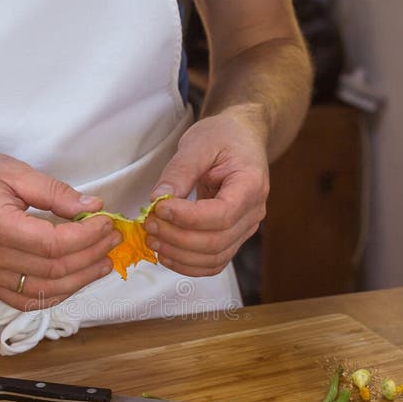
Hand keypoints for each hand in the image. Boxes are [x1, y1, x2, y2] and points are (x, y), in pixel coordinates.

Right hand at [0, 148, 119, 310]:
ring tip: (103, 262)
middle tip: (112, 240)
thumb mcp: (13, 171)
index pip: (54, 244)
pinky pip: (25, 300)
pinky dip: (55, 294)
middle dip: (91, 256)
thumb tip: (93, 206)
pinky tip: (75, 281)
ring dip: (80, 279)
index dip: (87, 236)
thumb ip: (55, 192)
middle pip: (54, 269)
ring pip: (44, 290)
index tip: (106, 222)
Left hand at [144, 106, 269, 276]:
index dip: (188, 218)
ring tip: (152, 239)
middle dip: (177, 237)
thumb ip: (179, 171)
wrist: (241, 139)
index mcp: (251, 184)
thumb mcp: (198, 143)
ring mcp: (245, 229)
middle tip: (149, 224)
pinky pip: (213, 262)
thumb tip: (157, 199)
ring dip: (179, 255)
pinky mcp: (233, 238)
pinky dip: (187, 264)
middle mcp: (253, 212)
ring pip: (214, 258)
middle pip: (217, 242)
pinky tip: (166, 254)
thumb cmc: (223, 137)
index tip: (159, 208)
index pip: (222, 214)